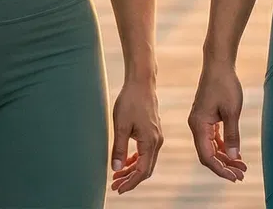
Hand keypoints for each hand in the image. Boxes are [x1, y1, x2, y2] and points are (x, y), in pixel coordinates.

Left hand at [110, 78, 162, 193]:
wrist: (141, 83)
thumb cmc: (130, 101)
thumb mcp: (120, 126)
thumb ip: (119, 149)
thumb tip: (116, 169)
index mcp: (150, 142)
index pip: (142, 171)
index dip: (130, 182)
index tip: (118, 189)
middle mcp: (156, 142)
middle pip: (145, 169)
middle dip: (131, 179)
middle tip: (115, 186)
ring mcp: (156, 137)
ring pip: (146, 161)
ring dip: (132, 170)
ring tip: (117, 176)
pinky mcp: (153, 132)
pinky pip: (146, 152)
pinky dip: (136, 160)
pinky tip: (126, 162)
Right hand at [188, 60, 246, 181]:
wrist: (218, 65)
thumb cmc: (225, 85)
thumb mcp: (232, 112)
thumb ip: (232, 136)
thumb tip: (235, 158)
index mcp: (199, 125)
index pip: (207, 156)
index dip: (220, 169)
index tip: (235, 177)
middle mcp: (196, 126)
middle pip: (208, 155)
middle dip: (224, 167)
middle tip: (241, 175)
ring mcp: (200, 122)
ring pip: (211, 148)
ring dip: (225, 158)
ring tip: (242, 167)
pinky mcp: (206, 118)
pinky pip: (213, 139)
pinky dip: (224, 147)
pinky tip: (235, 154)